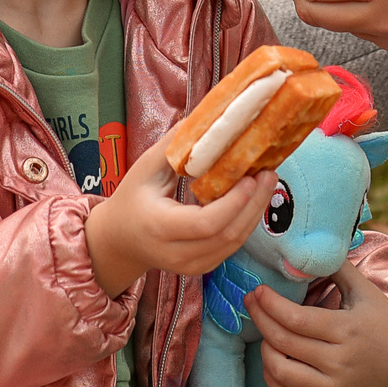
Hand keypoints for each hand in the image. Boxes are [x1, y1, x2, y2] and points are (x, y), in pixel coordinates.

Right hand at [85, 143, 270, 296]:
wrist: (119, 240)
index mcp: (159, 227)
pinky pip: (230, 247)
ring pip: (234, 244)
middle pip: (226, 235)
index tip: (249, 176)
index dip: (233, 203)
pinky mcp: (201, 268)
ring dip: (254, 212)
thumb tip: (203, 118)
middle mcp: (176, 253)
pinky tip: (253, 199)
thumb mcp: (144, 169)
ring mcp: (190, 266)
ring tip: (266, 181)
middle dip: (253, 204)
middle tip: (268, 173)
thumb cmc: (131, 199)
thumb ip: (173, 146)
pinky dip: (245, 222)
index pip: (205, 223)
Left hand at [250, 263, 387, 386]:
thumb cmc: (382, 323)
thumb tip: (309, 244)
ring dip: (265, 350)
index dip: (270, 304)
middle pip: (283, 341)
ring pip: (281, 371)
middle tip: (251, 304)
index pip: (295, 318)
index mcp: (347, 330)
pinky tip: (272, 360)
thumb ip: (337, 267)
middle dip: (260, 319)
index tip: (258, 291)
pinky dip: (273, 378)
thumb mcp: (366, 291)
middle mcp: (340, 362)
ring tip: (265, 333)